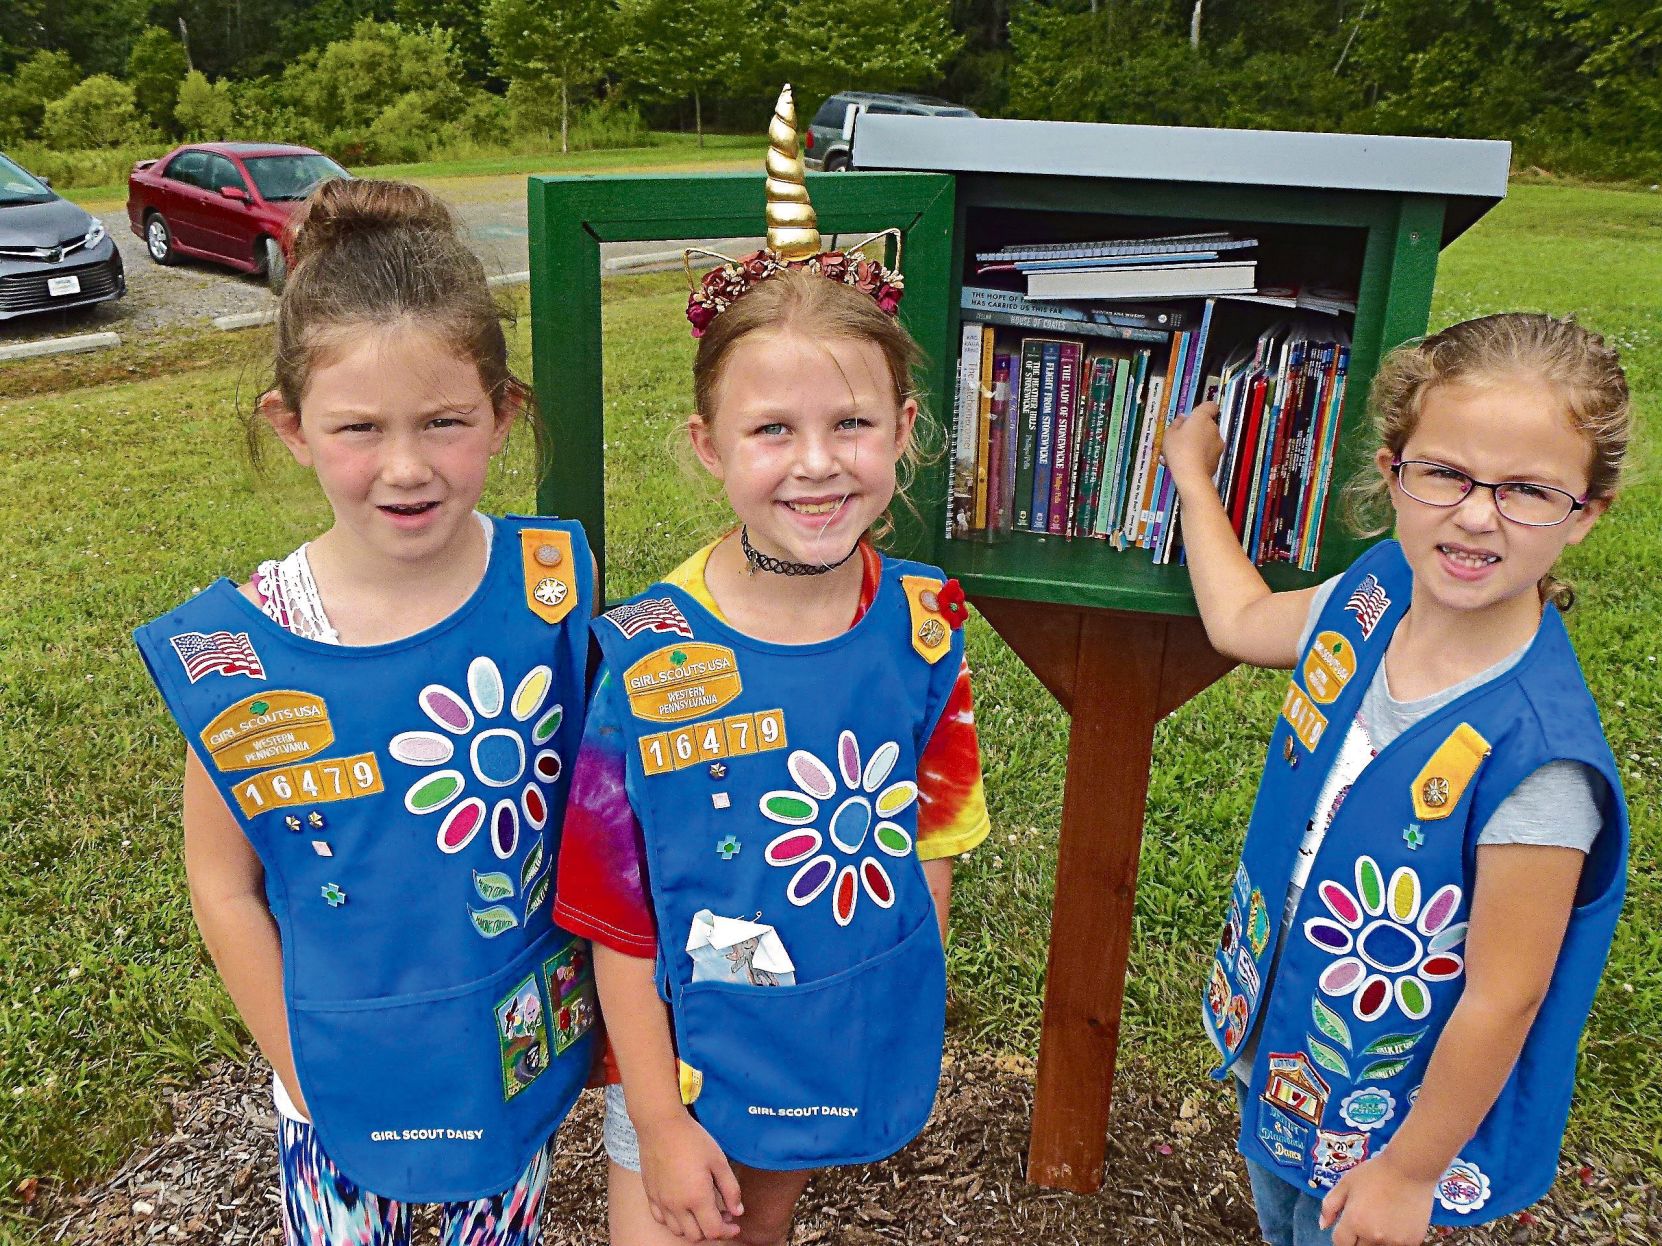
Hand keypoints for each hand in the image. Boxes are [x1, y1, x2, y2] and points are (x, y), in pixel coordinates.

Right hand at [637, 1110, 743, 1239]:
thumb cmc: (692, 1139)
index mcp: (697, 1198)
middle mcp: (677, 1205)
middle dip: (712, 1231)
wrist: (661, 1125)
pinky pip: (661, 1219)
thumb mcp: (719, 1161)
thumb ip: (731, 1189)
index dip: (727, 1232)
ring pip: (678, 1231)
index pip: (713, 1231)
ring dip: (693, 1228)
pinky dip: (674, 1221)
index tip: (735, 1225)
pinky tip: (683, 1207)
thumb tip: (738, 1212)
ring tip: (702, 1211)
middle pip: (696, 1236)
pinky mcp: (651, 1195)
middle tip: (722, 1215)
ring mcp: (661, 1201)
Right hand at [1160, 400, 1225, 486]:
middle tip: (1181, 439)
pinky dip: (1199, 456)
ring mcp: (1218, 444)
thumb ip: (1176, 424)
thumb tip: (1182, 418)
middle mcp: (1214, 428)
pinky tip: (1185, 464)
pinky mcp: (1218, 458)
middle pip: (1206, 425)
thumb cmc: (1178, 450)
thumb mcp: (1169, 434)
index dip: (1203, 409)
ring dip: (1197, 444)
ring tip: (1179, 455)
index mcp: (1202, 418)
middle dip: (1196, 430)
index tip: (1193, 416)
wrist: (1192, 475)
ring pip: (1207, 441)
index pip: (1210, 406)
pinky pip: (1207, 454)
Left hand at [1320, 1152, 1436, 1245]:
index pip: (1340, 1243)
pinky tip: (1395, 1224)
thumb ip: (1330, 1205)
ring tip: (1381, 1221)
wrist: (1410, 1170)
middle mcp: (1373, 1236)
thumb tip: (1323, 1225)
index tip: (1346, 1230)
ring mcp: (1394, 1242)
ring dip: (1375, 1241)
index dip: (1341, 1237)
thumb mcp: (1346, 1183)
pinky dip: (1393, 1240)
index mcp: (1354, 1222)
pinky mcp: (1412, 1242)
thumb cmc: (1376, 1173)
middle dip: (1357, 1239)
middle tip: (1365, 1222)